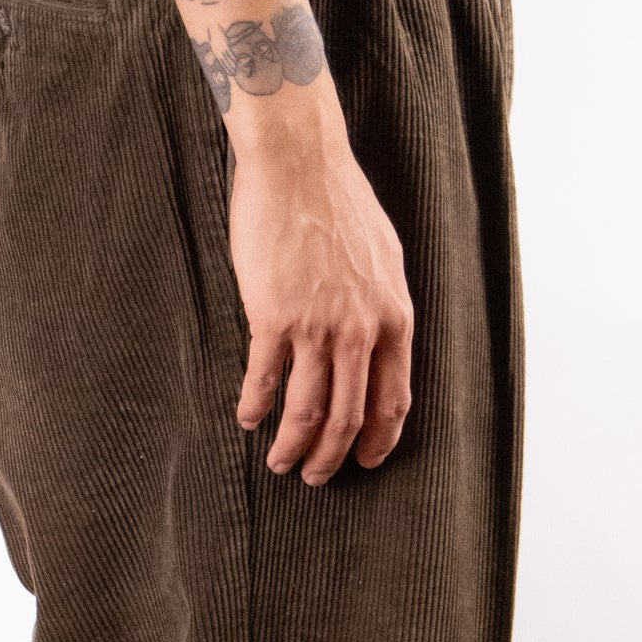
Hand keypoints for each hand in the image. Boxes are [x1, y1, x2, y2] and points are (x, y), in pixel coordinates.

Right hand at [228, 107, 414, 485]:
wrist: (298, 162)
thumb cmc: (339, 203)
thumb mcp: (384, 258)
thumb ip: (382, 306)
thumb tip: (379, 342)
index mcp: (394, 318)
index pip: (394, 401)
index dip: (378, 440)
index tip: (365, 460)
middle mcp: (360, 330)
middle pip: (347, 417)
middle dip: (331, 458)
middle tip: (315, 478)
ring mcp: (317, 326)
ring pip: (307, 411)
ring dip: (292, 447)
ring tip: (280, 463)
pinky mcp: (274, 316)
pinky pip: (265, 379)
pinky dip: (255, 406)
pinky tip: (247, 418)